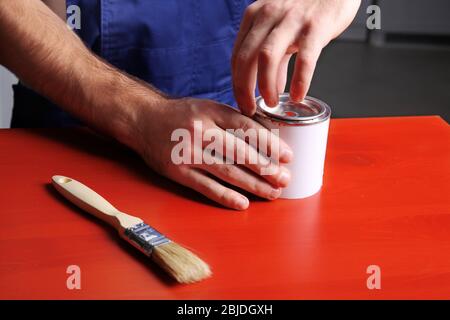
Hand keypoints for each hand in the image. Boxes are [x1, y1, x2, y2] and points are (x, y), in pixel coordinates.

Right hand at [133, 97, 292, 209]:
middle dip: (266, 168)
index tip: (287, 157)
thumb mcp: (208, 107)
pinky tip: (243, 203)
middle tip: (284, 179)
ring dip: (253, 185)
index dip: (270, 144)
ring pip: (226, 172)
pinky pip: (205, 187)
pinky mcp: (177, 171)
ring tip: (272, 193)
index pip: (247, 128)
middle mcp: (200, 131)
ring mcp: (187, 153)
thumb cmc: (182, 115)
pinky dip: (226, 197)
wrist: (143, 120)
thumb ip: (234, 120)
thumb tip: (268, 135)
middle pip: (240, 152)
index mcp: (211, 112)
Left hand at [232, 0, 360, 115]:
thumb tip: (272, 88)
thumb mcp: (282, 28)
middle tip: (250, 109)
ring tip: (272, 103)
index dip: (237, 84)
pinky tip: (299, 95)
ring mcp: (291, 19)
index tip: (242, 102)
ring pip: (267, 58)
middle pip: (246, 58)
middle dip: (244, 89)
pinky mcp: (315, 26)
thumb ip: (276, 59)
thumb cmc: (308, 7)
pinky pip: (304, 58)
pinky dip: (300, 81)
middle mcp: (268, 15)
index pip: (237, 56)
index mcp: (255, 16)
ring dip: (266, 86)